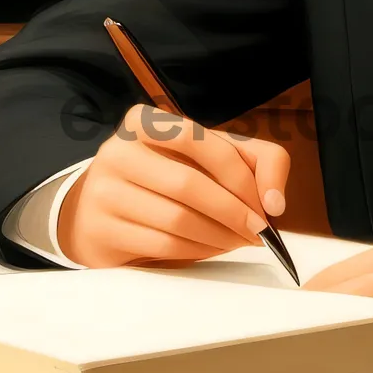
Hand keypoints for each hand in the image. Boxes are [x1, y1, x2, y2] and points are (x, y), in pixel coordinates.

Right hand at [56, 103, 289, 268]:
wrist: (97, 211)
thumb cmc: (164, 178)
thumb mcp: (205, 155)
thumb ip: (255, 160)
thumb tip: (275, 202)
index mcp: (143, 121)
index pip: (200, 140)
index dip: (240, 174)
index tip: (266, 204)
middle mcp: (117, 151)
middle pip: (189, 184)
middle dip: (234, 212)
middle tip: (259, 231)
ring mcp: (103, 192)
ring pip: (177, 219)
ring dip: (220, 236)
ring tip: (239, 240)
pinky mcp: (101, 231)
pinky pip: (163, 244)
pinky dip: (199, 251)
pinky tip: (213, 248)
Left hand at [302, 232, 372, 370]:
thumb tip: (342, 319)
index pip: (341, 272)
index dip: (311, 303)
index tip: (289, 328)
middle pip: (348, 289)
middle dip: (316, 321)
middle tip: (289, 350)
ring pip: (372, 310)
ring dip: (342, 336)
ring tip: (317, 361)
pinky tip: (371, 370)